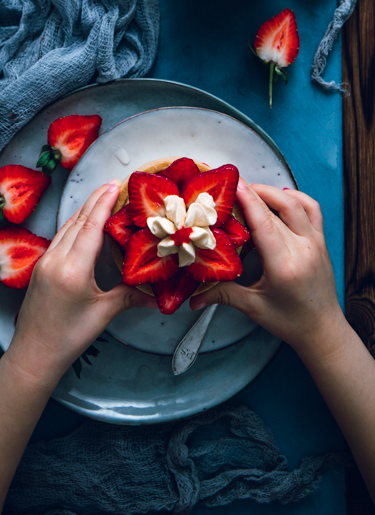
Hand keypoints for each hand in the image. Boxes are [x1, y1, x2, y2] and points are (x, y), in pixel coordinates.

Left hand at [5, 180, 156, 387]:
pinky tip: (83, 223)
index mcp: (72, 269)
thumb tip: (154, 294)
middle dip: (96, 200)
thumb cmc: (68, 337)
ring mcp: (44, 261)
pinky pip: (60, 237)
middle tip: (114, 183)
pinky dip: (74, 224)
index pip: (90, 227)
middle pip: (77, 221)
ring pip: (67, 227)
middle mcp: (55, 259)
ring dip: (85, 210)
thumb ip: (128, 297)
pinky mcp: (40, 267)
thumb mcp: (102, 314)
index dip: (104, 204)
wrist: (33, 353)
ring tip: (102, 197)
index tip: (115, 185)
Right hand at [190, 180, 343, 358]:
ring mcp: (315, 243)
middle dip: (253, 192)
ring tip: (252, 190)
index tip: (233, 183)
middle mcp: (303, 249)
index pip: (264, 222)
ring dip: (272, 192)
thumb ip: (221, 295)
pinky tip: (281, 196)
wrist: (323, 330)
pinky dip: (296, 197)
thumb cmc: (290, 321)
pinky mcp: (321, 242)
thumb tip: (192, 298)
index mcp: (284, 265)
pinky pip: (312, 209)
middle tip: (231, 187)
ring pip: (296, 203)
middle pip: (277, 209)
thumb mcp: (253, 307)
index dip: (248, 199)